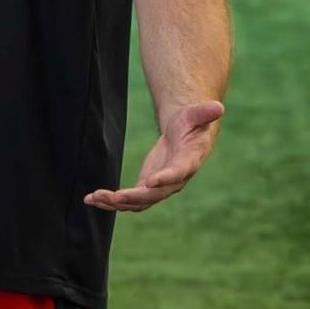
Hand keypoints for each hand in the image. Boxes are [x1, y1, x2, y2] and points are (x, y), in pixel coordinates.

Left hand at [84, 100, 223, 212]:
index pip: (178, 173)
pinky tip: (91, 199)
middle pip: (154, 194)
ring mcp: (159, 187)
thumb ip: (205, 112)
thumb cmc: (192, 123)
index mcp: (189, 162)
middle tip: (113, 196)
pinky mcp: (146, 187)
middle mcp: (174, 180)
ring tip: (94, 198)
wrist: (186, 136)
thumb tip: (218, 107)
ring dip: (116, 202)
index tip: (150, 182)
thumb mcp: (197, 114)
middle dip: (133, 197)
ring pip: (138, 202)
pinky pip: (128, 200)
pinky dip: (110, 201)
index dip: (165, 178)